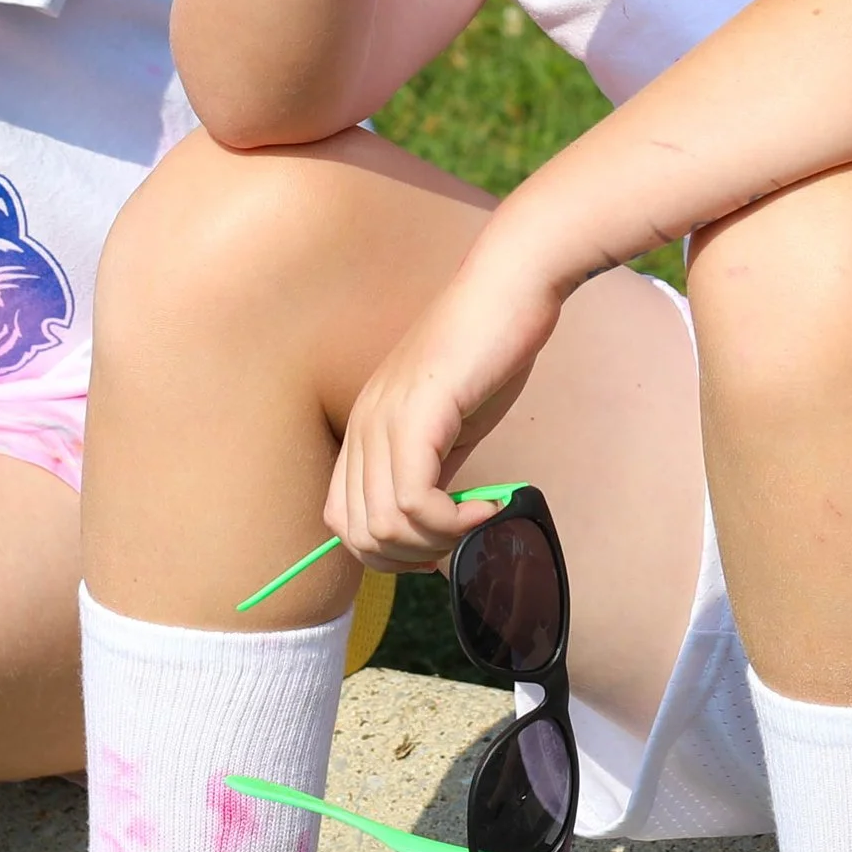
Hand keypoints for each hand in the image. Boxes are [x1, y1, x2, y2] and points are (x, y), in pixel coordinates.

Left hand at [326, 236, 568, 569]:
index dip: (389, 554)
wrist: (508, 294)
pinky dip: (453, 522)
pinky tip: (488, 503)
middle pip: (356, 535)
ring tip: (478, 515)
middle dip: (412, 557)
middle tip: (461, 536)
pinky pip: (413, 501)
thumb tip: (433, 536)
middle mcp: (363, 425)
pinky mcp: (418, 413)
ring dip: (438, 541)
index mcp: (364, 429)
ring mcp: (385, 417)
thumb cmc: (486, 355)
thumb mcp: (448, 429)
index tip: (441, 543)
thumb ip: (432, 475)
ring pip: (383, 526)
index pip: (342, 521)